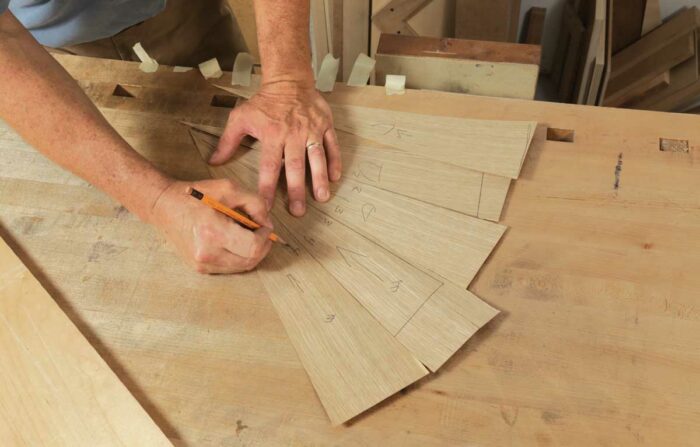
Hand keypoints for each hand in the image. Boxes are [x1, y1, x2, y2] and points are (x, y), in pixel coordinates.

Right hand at [149, 179, 272, 273]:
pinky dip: (238, 256)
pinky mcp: (200, 268)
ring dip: (251, 252)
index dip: (265, 237)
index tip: (264, 225)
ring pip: (242, 267)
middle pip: (250, 261)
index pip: (253, 247)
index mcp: (213, 232)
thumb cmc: (195, 195)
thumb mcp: (228, 189)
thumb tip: (267, 223)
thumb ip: (255, 203)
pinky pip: (230, 268)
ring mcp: (202, 264)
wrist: (164, 206)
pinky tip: (234, 241)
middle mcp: (207, 253)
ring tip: (246, 235)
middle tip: (260, 231)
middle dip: (262, 246)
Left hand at [208, 81, 341, 216]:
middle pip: (295, 167)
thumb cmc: (264, 101)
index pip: (269, 166)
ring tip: (322, 198)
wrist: (289, 79)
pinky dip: (334, 161)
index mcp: (272, 135)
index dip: (267, 188)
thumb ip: (228, 142)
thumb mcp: (241, 117)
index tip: (266, 207)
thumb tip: (214, 162)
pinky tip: (335, 177)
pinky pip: (332, 145)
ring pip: (317, 158)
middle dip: (296, 190)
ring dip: (319, 179)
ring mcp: (311, 130)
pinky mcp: (325, 125)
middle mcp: (293, 134)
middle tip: (298, 211)